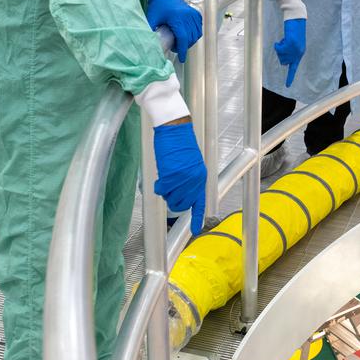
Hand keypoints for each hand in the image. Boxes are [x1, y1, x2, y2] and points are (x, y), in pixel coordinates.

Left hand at [145, 0, 201, 62]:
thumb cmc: (157, 7)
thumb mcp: (152, 19)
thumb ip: (152, 32)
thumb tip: (150, 46)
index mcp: (177, 17)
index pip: (183, 37)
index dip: (182, 50)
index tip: (181, 59)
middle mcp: (187, 15)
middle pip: (190, 38)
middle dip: (184, 46)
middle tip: (175, 48)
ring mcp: (193, 14)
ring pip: (196, 35)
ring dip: (189, 41)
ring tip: (180, 42)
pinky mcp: (196, 14)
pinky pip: (198, 29)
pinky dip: (194, 35)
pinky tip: (186, 36)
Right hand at [153, 121, 206, 235]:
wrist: (175, 129)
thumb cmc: (181, 144)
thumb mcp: (191, 164)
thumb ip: (190, 180)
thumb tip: (182, 195)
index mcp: (201, 178)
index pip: (200, 203)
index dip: (197, 218)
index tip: (196, 230)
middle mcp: (194, 180)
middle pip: (182, 204)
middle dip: (174, 201)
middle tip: (169, 191)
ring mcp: (183, 178)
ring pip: (171, 198)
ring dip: (166, 192)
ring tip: (165, 180)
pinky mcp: (171, 175)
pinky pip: (161, 189)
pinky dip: (158, 186)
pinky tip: (160, 179)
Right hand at [273, 17, 305, 87]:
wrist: (297, 18)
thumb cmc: (294, 29)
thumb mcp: (294, 43)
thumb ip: (290, 52)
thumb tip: (284, 62)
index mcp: (300, 53)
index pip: (294, 68)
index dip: (290, 77)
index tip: (287, 86)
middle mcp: (298, 53)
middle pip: (283, 62)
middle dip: (280, 54)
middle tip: (283, 44)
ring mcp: (295, 49)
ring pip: (280, 55)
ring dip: (280, 48)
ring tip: (284, 40)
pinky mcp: (291, 44)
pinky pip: (279, 49)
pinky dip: (278, 44)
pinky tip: (282, 39)